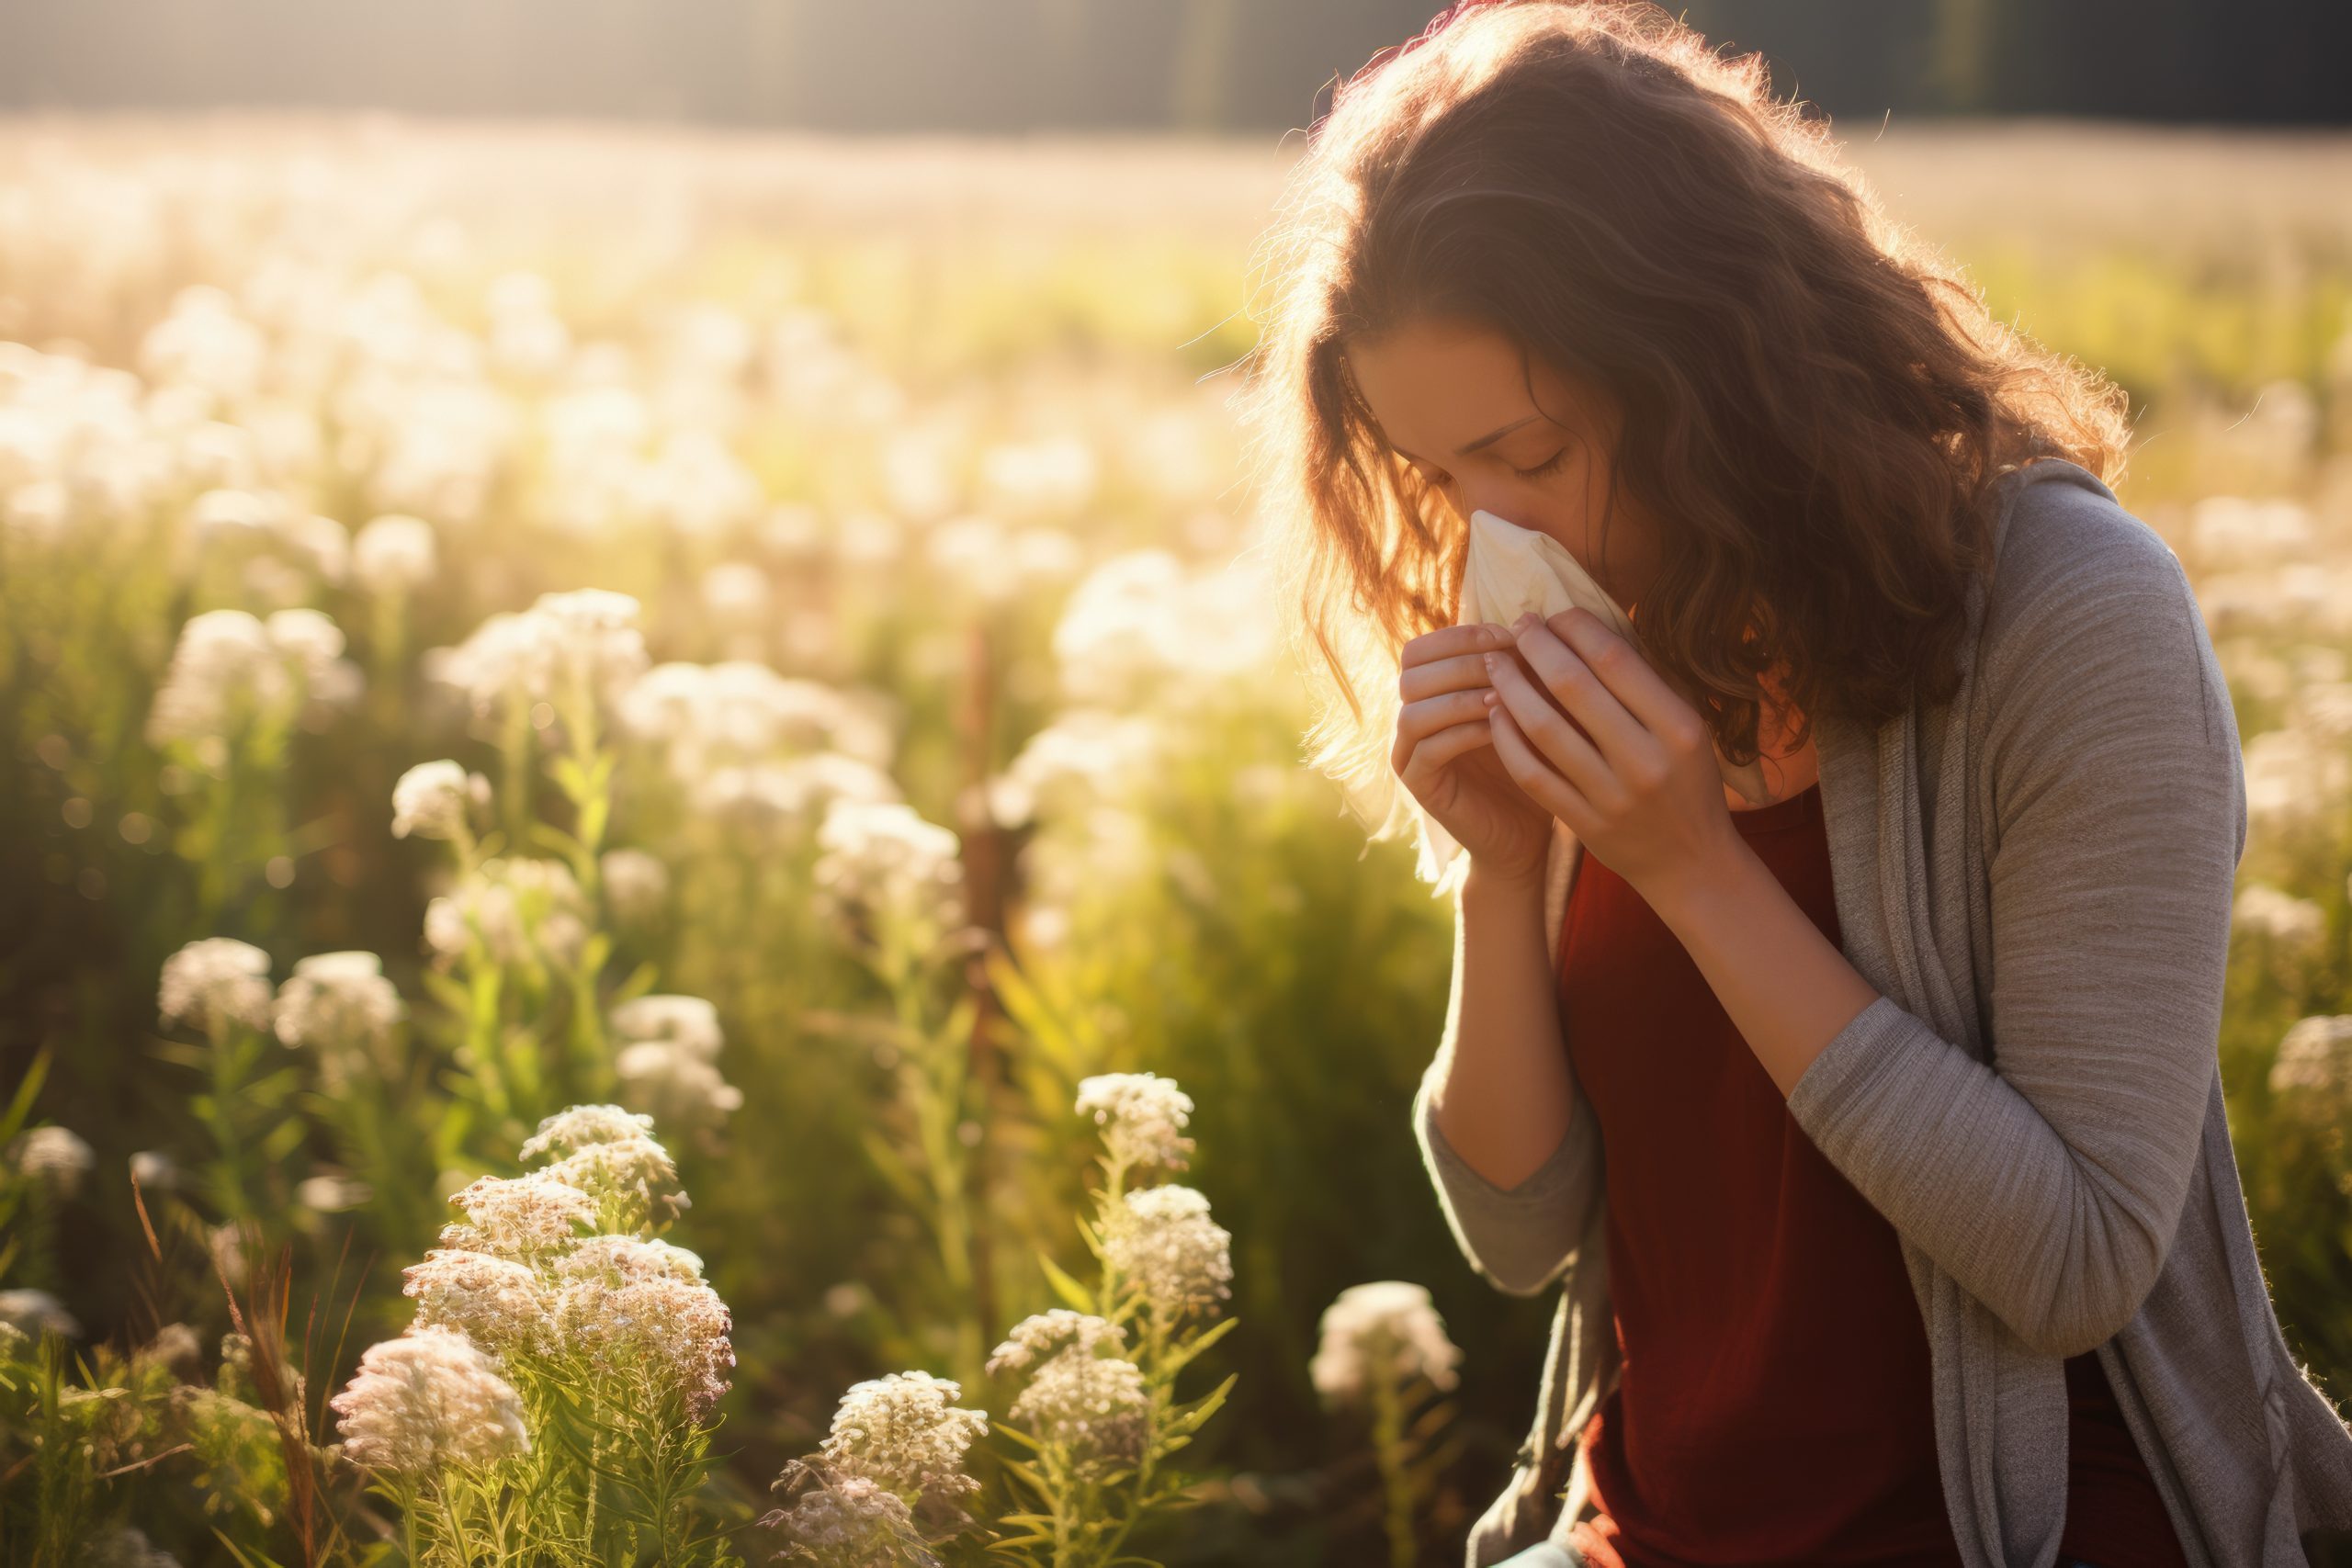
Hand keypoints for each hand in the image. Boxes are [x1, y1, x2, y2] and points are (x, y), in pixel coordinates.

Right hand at [1391, 622, 1553, 886]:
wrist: (1525, 834)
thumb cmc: (1533, 764)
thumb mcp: (1529, 709)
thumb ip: (1521, 672)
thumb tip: (1538, 625)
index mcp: (1430, 694)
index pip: (1421, 647)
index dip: (1463, 635)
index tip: (1512, 636)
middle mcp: (1410, 719)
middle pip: (1411, 671)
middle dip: (1463, 661)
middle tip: (1509, 664)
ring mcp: (1408, 753)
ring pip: (1413, 709)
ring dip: (1462, 696)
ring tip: (1505, 696)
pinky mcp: (1419, 785)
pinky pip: (1428, 749)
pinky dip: (1463, 732)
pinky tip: (1501, 728)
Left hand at [1481, 605, 1741, 909]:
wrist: (1691, 865)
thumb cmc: (1687, 782)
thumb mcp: (1687, 729)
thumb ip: (1645, 685)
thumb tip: (1589, 628)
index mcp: (1679, 727)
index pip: (1614, 659)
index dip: (1575, 628)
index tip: (1555, 615)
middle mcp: (1646, 760)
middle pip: (1573, 686)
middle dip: (1537, 646)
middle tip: (1518, 625)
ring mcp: (1611, 796)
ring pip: (1543, 727)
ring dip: (1510, 686)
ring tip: (1495, 661)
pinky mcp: (1583, 823)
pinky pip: (1531, 772)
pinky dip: (1507, 737)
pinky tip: (1495, 711)